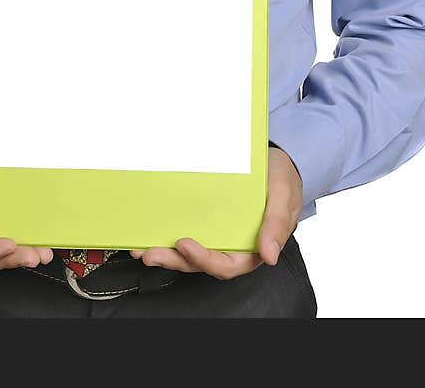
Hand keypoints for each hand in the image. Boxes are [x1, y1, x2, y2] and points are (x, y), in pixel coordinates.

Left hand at [130, 146, 302, 279]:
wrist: (276, 160)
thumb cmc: (282, 179)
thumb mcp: (283, 196)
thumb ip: (276, 225)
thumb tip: (270, 256)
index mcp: (253, 247)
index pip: (227, 265)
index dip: (204, 260)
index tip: (185, 245)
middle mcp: (232, 245)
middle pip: (201, 262)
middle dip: (174, 261)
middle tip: (150, 253)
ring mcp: (217, 234)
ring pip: (189, 253)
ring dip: (165, 254)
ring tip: (141, 248)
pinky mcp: (206, 221)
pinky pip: (186, 230)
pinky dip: (166, 235)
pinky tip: (148, 232)